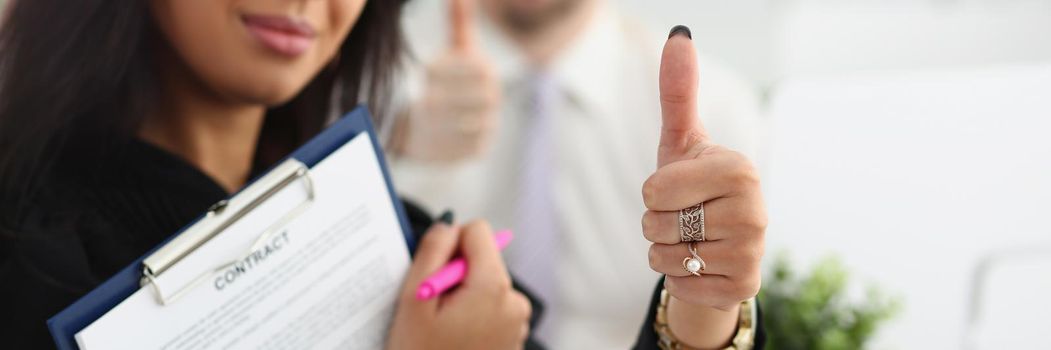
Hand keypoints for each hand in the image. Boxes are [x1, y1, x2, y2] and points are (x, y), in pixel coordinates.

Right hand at [387, 221, 530, 349]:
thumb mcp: (415, 299)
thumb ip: (432, 250)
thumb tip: (449, 224)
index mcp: (494, 287)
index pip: (478, 231)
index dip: (450, 246)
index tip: (434, 276)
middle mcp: (514, 301)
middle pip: (482, 260)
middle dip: (455, 275)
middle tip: (433, 311)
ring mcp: (517, 323)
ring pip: (484, 285)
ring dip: (462, 298)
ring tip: (442, 331)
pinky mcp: (512, 338)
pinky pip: (490, 309)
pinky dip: (471, 316)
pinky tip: (454, 341)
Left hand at [401, 0, 499, 161]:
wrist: (440, 121)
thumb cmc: (444, 80)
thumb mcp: (451, 50)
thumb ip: (458, 22)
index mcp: (485, 69)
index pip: (467, 68)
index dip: (443, 69)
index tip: (422, 70)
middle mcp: (492, 97)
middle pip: (465, 96)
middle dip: (440, 96)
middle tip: (419, 98)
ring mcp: (488, 124)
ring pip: (462, 122)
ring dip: (438, 119)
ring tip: (421, 115)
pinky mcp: (478, 148)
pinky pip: (460, 145)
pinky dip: (442, 140)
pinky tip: (430, 133)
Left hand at [640, 27, 765, 346]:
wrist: (719, 242)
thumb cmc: (693, 185)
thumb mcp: (682, 140)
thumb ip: (678, 91)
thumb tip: (679, 35)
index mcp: (739, 169)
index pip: (653, 190)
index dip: (654, 193)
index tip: (679, 190)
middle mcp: (754, 211)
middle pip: (655, 224)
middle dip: (657, 224)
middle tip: (685, 217)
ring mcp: (752, 252)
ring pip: (663, 257)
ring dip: (665, 251)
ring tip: (693, 239)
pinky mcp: (743, 288)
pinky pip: (679, 285)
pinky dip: (679, 278)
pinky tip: (702, 265)